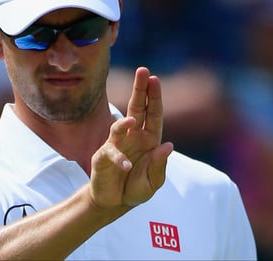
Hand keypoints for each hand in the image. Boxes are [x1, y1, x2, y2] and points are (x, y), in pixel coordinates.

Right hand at [90, 67, 172, 209]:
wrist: (114, 202)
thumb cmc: (136, 188)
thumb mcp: (153, 182)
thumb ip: (160, 165)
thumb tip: (168, 145)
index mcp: (149, 139)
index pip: (153, 114)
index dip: (154, 97)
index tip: (155, 79)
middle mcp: (133, 137)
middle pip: (137, 109)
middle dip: (139, 90)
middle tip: (142, 71)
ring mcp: (117, 144)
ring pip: (120, 125)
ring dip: (125, 123)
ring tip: (131, 120)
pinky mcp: (103, 156)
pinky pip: (111, 153)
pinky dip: (120, 158)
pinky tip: (128, 165)